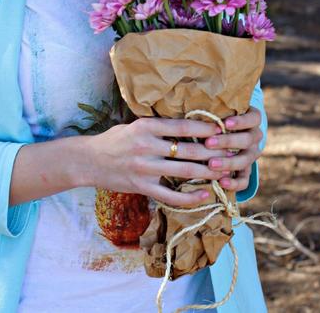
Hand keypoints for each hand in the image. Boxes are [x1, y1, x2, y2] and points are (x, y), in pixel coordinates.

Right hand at [86, 117, 234, 206]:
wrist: (88, 160)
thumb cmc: (114, 140)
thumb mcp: (134, 125)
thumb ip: (157, 126)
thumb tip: (187, 123)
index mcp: (146, 126)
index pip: (182, 126)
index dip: (205, 128)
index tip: (221, 128)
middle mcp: (147, 146)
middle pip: (189, 149)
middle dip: (213, 152)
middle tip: (231, 152)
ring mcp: (145, 168)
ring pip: (184, 171)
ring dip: (208, 172)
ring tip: (224, 172)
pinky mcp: (142, 187)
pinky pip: (171, 195)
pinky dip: (191, 197)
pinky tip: (205, 195)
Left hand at [204, 107, 262, 191]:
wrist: (228, 134)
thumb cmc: (217, 117)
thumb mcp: (218, 110)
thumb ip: (210, 108)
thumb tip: (186, 100)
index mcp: (251, 119)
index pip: (253, 119)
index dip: (241, 121)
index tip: (225, 123)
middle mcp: (254, 137)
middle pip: (247, 140)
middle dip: (227, 142)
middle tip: (208, 143)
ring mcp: (251, 155)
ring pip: (246, 160)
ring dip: (228, 162)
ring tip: (211, 164)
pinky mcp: (246, 171)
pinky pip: (245, 180)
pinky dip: (235, 183)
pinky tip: (222, 183)